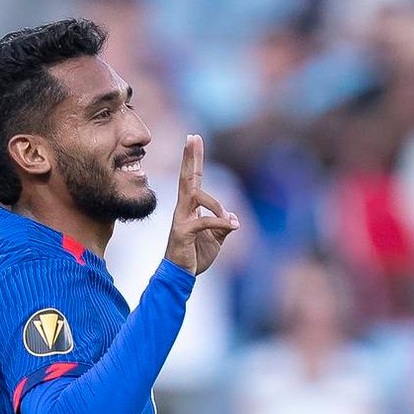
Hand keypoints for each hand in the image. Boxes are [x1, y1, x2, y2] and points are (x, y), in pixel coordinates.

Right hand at [164, 134, 238, 275]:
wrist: (180, 276)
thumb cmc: (195, 256)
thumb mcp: (216, 239)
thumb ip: (223, 225)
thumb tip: (232, 217)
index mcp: (189, 208)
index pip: (191, 178)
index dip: (193, 159)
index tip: (194, 139)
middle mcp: (182, 209)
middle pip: (186, 177)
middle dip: (190, 157)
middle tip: (192, 137)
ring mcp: (180, 220)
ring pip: (196, 196)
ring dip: (217, 205)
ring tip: (229, 220)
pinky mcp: (183, 232)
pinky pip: (204, 221)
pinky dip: (220, 222)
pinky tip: (232, 226)